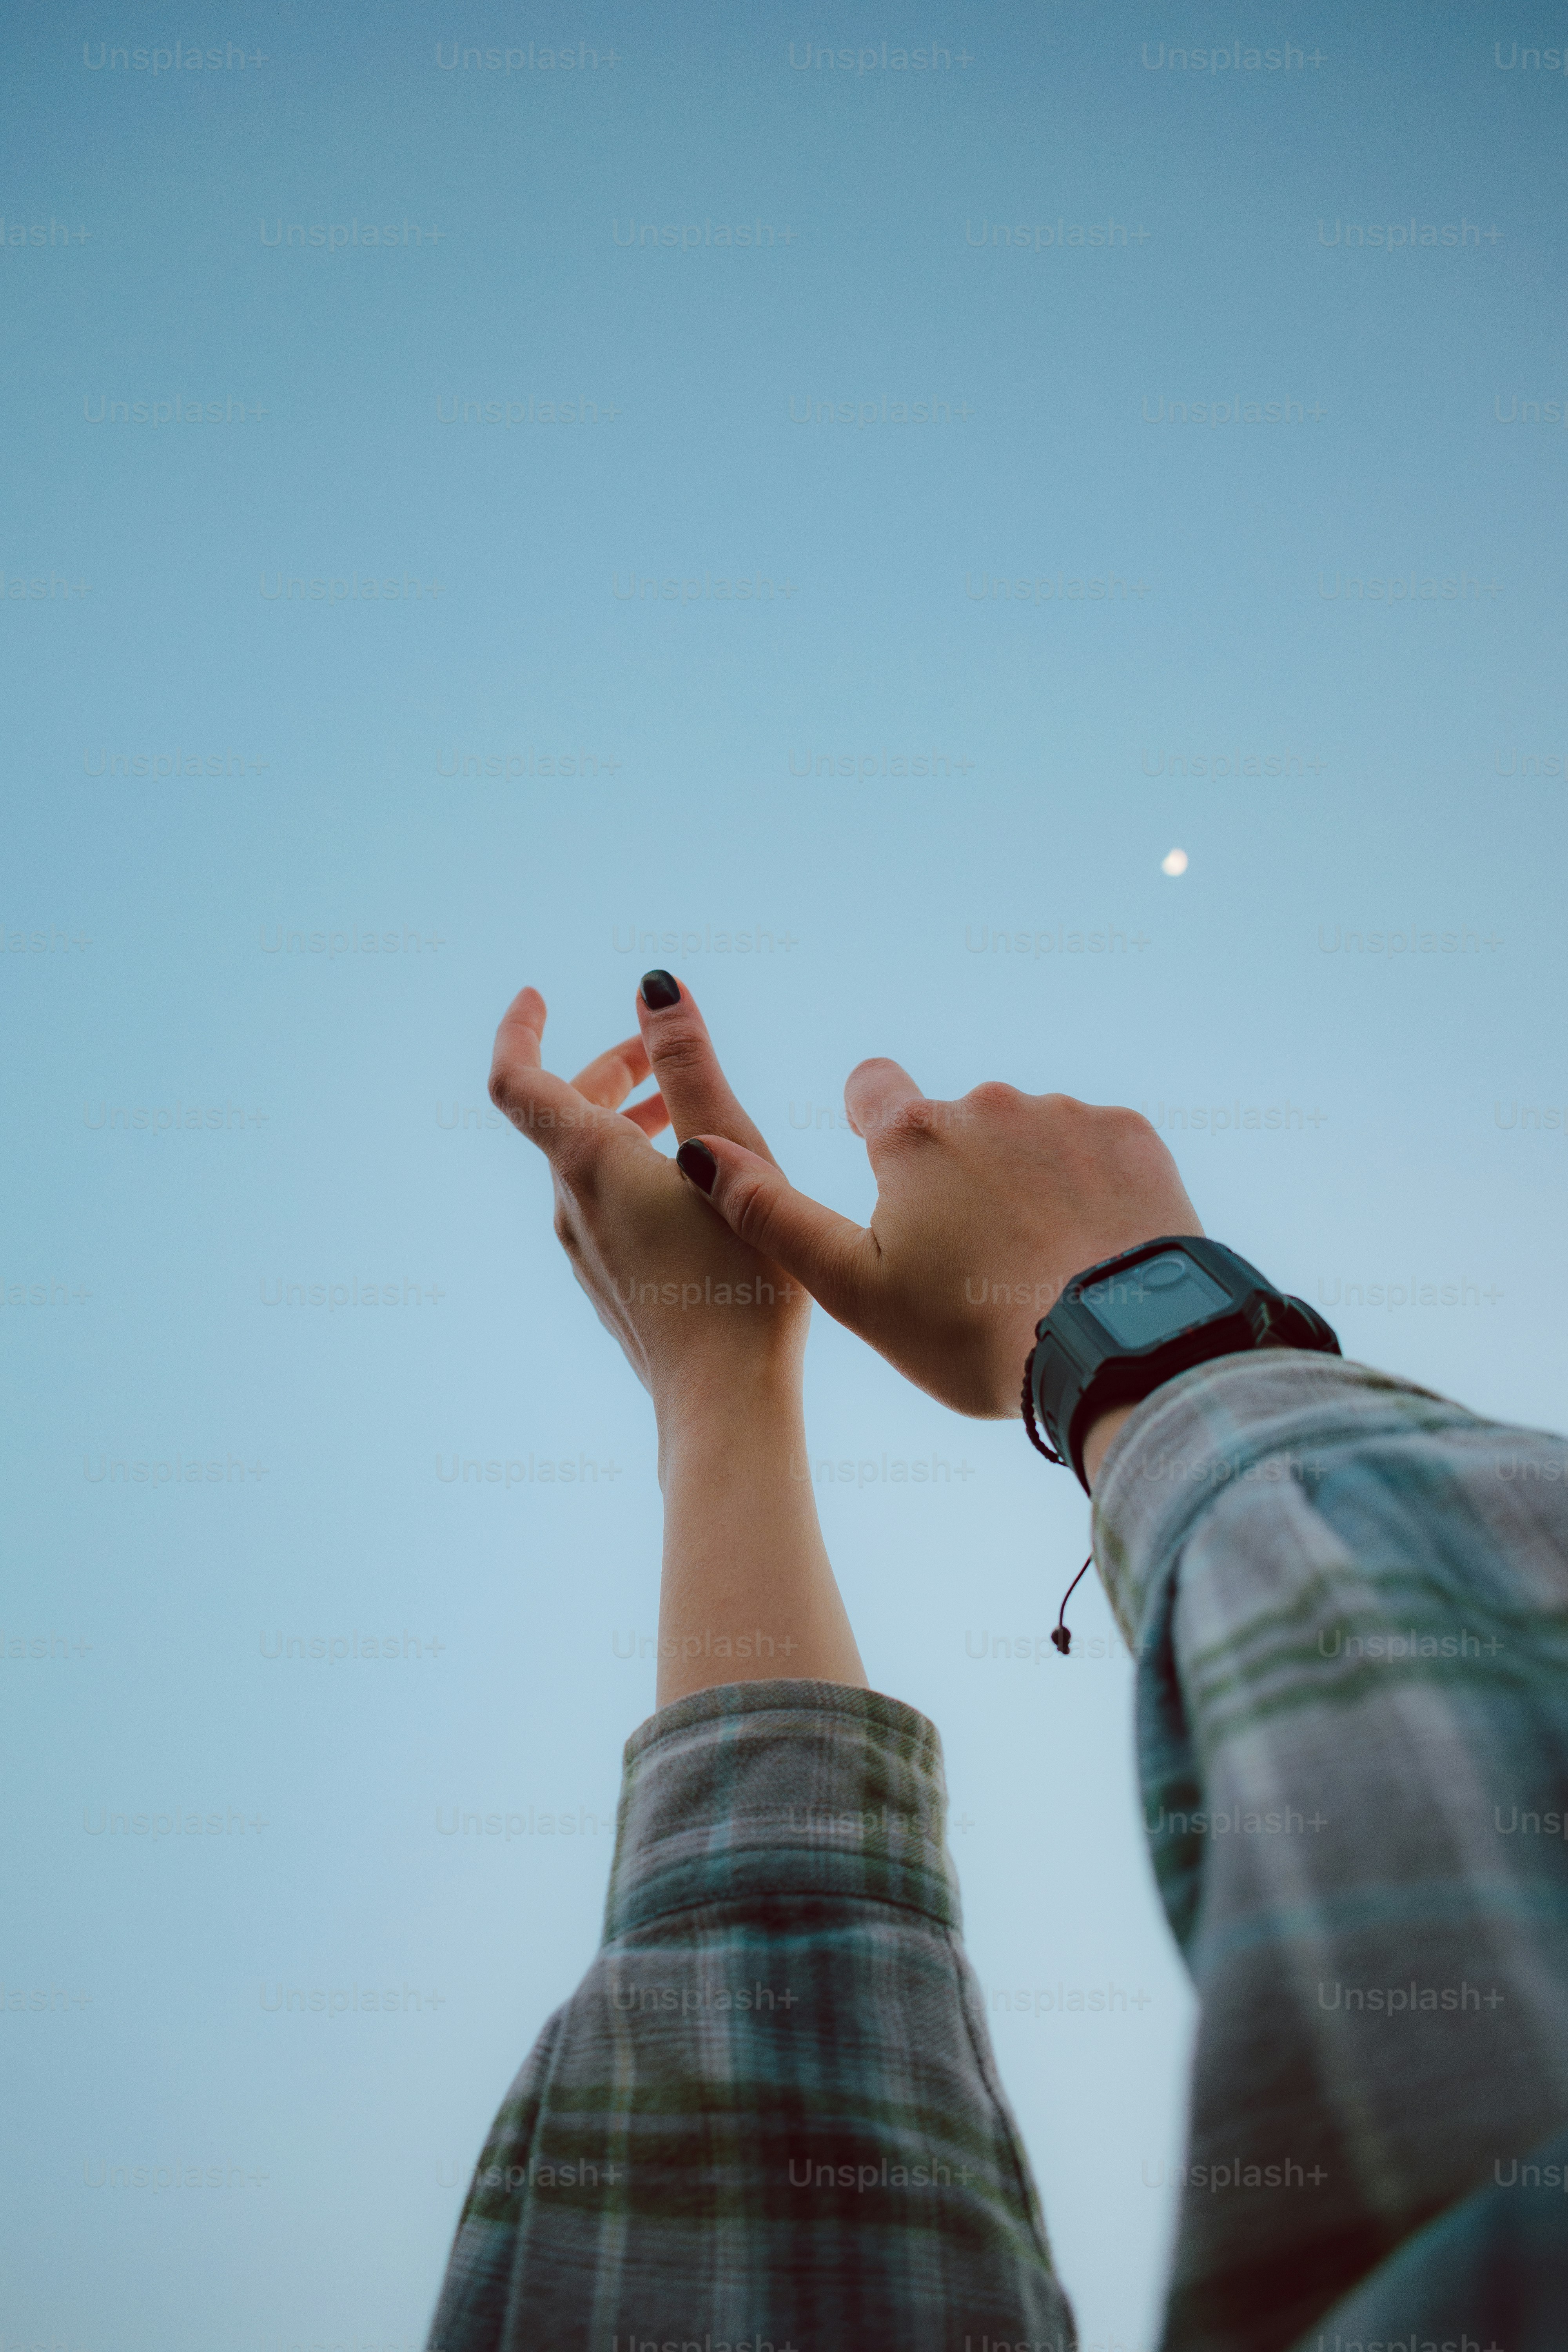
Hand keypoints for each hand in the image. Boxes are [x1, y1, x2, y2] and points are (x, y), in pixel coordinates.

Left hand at [488, 977, 862, 1706]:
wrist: (724, 1403)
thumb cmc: (737, 1276)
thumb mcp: (726, 1150)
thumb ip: (688, 1065)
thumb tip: (653, 988)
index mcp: (587, 1165)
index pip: (515, 1080)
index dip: (517, 1029)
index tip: (536, 993)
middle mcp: (571, 1208)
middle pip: (562, 1118)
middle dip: (607, 1071)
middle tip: (660, 1051)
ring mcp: (586, 1253)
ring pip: (587, 1166)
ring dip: (627, 1123)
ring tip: (688, 1115)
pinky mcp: (612, 1287)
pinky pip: (607, 1209)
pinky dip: (636, 1172)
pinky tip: (695, 1189)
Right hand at [672, 1063, 1202, 1418]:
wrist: (1117, 1348)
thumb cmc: (972, 1332)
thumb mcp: (854, 1290)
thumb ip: (771, 1214)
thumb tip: (695, 1152)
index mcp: (913, 1136)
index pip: (872, 1085)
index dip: (872, 1125)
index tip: (894, 1179)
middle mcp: (988, 1102)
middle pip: (957, 1123)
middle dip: (960, 1174)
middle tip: (977, 1259)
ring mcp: (1066, 1115)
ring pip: (1029, 1137)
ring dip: (1028, 1182)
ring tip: (1040, 1264)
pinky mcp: (1133, 1137)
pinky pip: (1098, 1149)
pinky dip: (1091, 1189)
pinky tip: (1093, 1247)